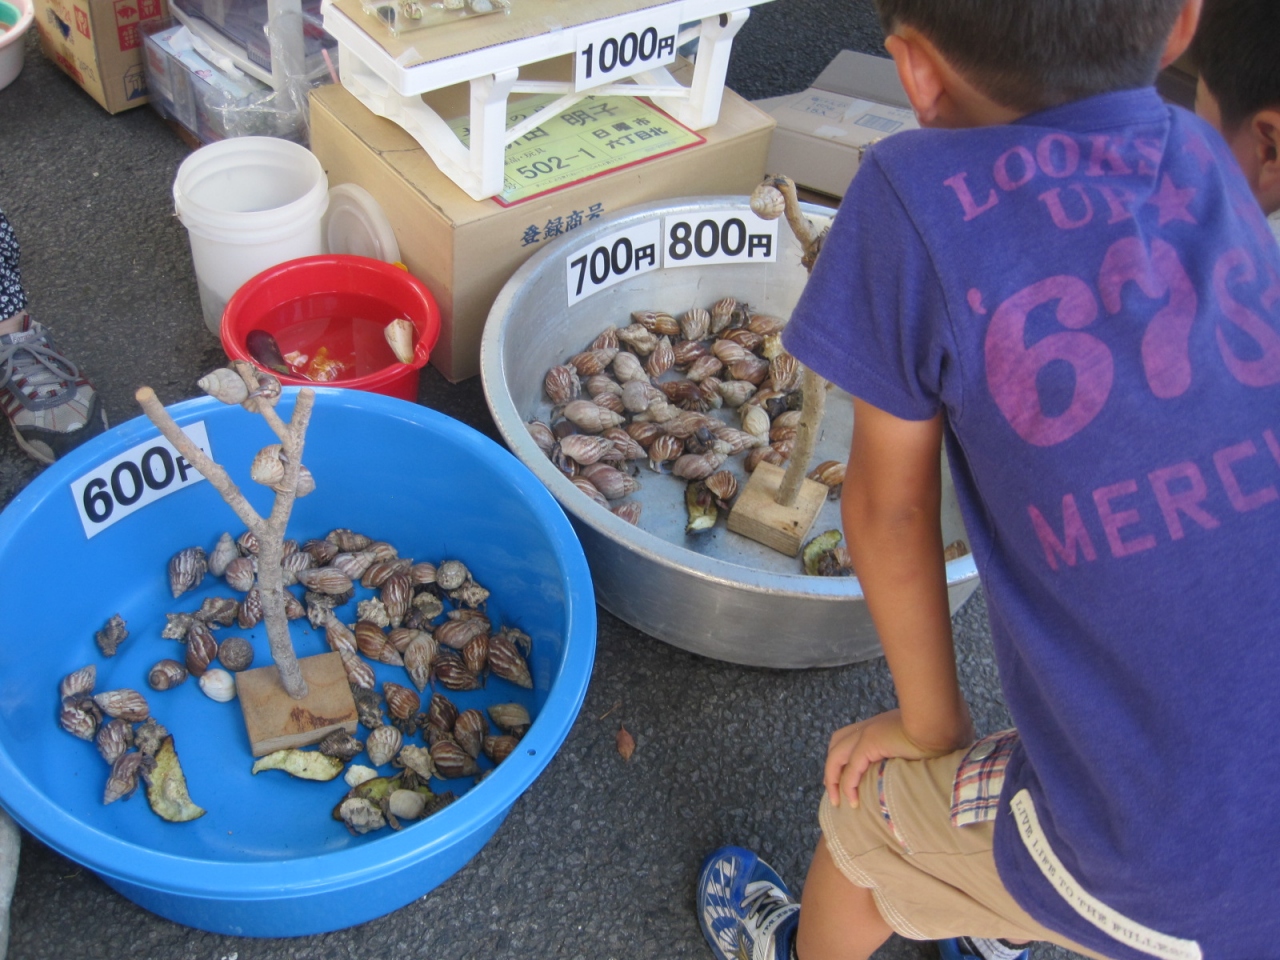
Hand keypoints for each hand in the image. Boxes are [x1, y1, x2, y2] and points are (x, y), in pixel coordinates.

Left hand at [823, 708, 972, 807]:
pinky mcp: (870, 743)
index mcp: (884, 724)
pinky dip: (846, 784)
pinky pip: (850, 768)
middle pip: (838, 742)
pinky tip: (851, 801)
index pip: (856, 735)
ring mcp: (868, 733)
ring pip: (837, 756)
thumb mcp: (936, 739)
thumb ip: (932, 749)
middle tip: (834, 787)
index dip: (849, 753)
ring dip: (833, 779)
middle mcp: (872, 726)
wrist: (943, 718)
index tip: (851, 775)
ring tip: (835, 801)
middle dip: (833, 765)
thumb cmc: (947, 725)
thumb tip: (946, 759)